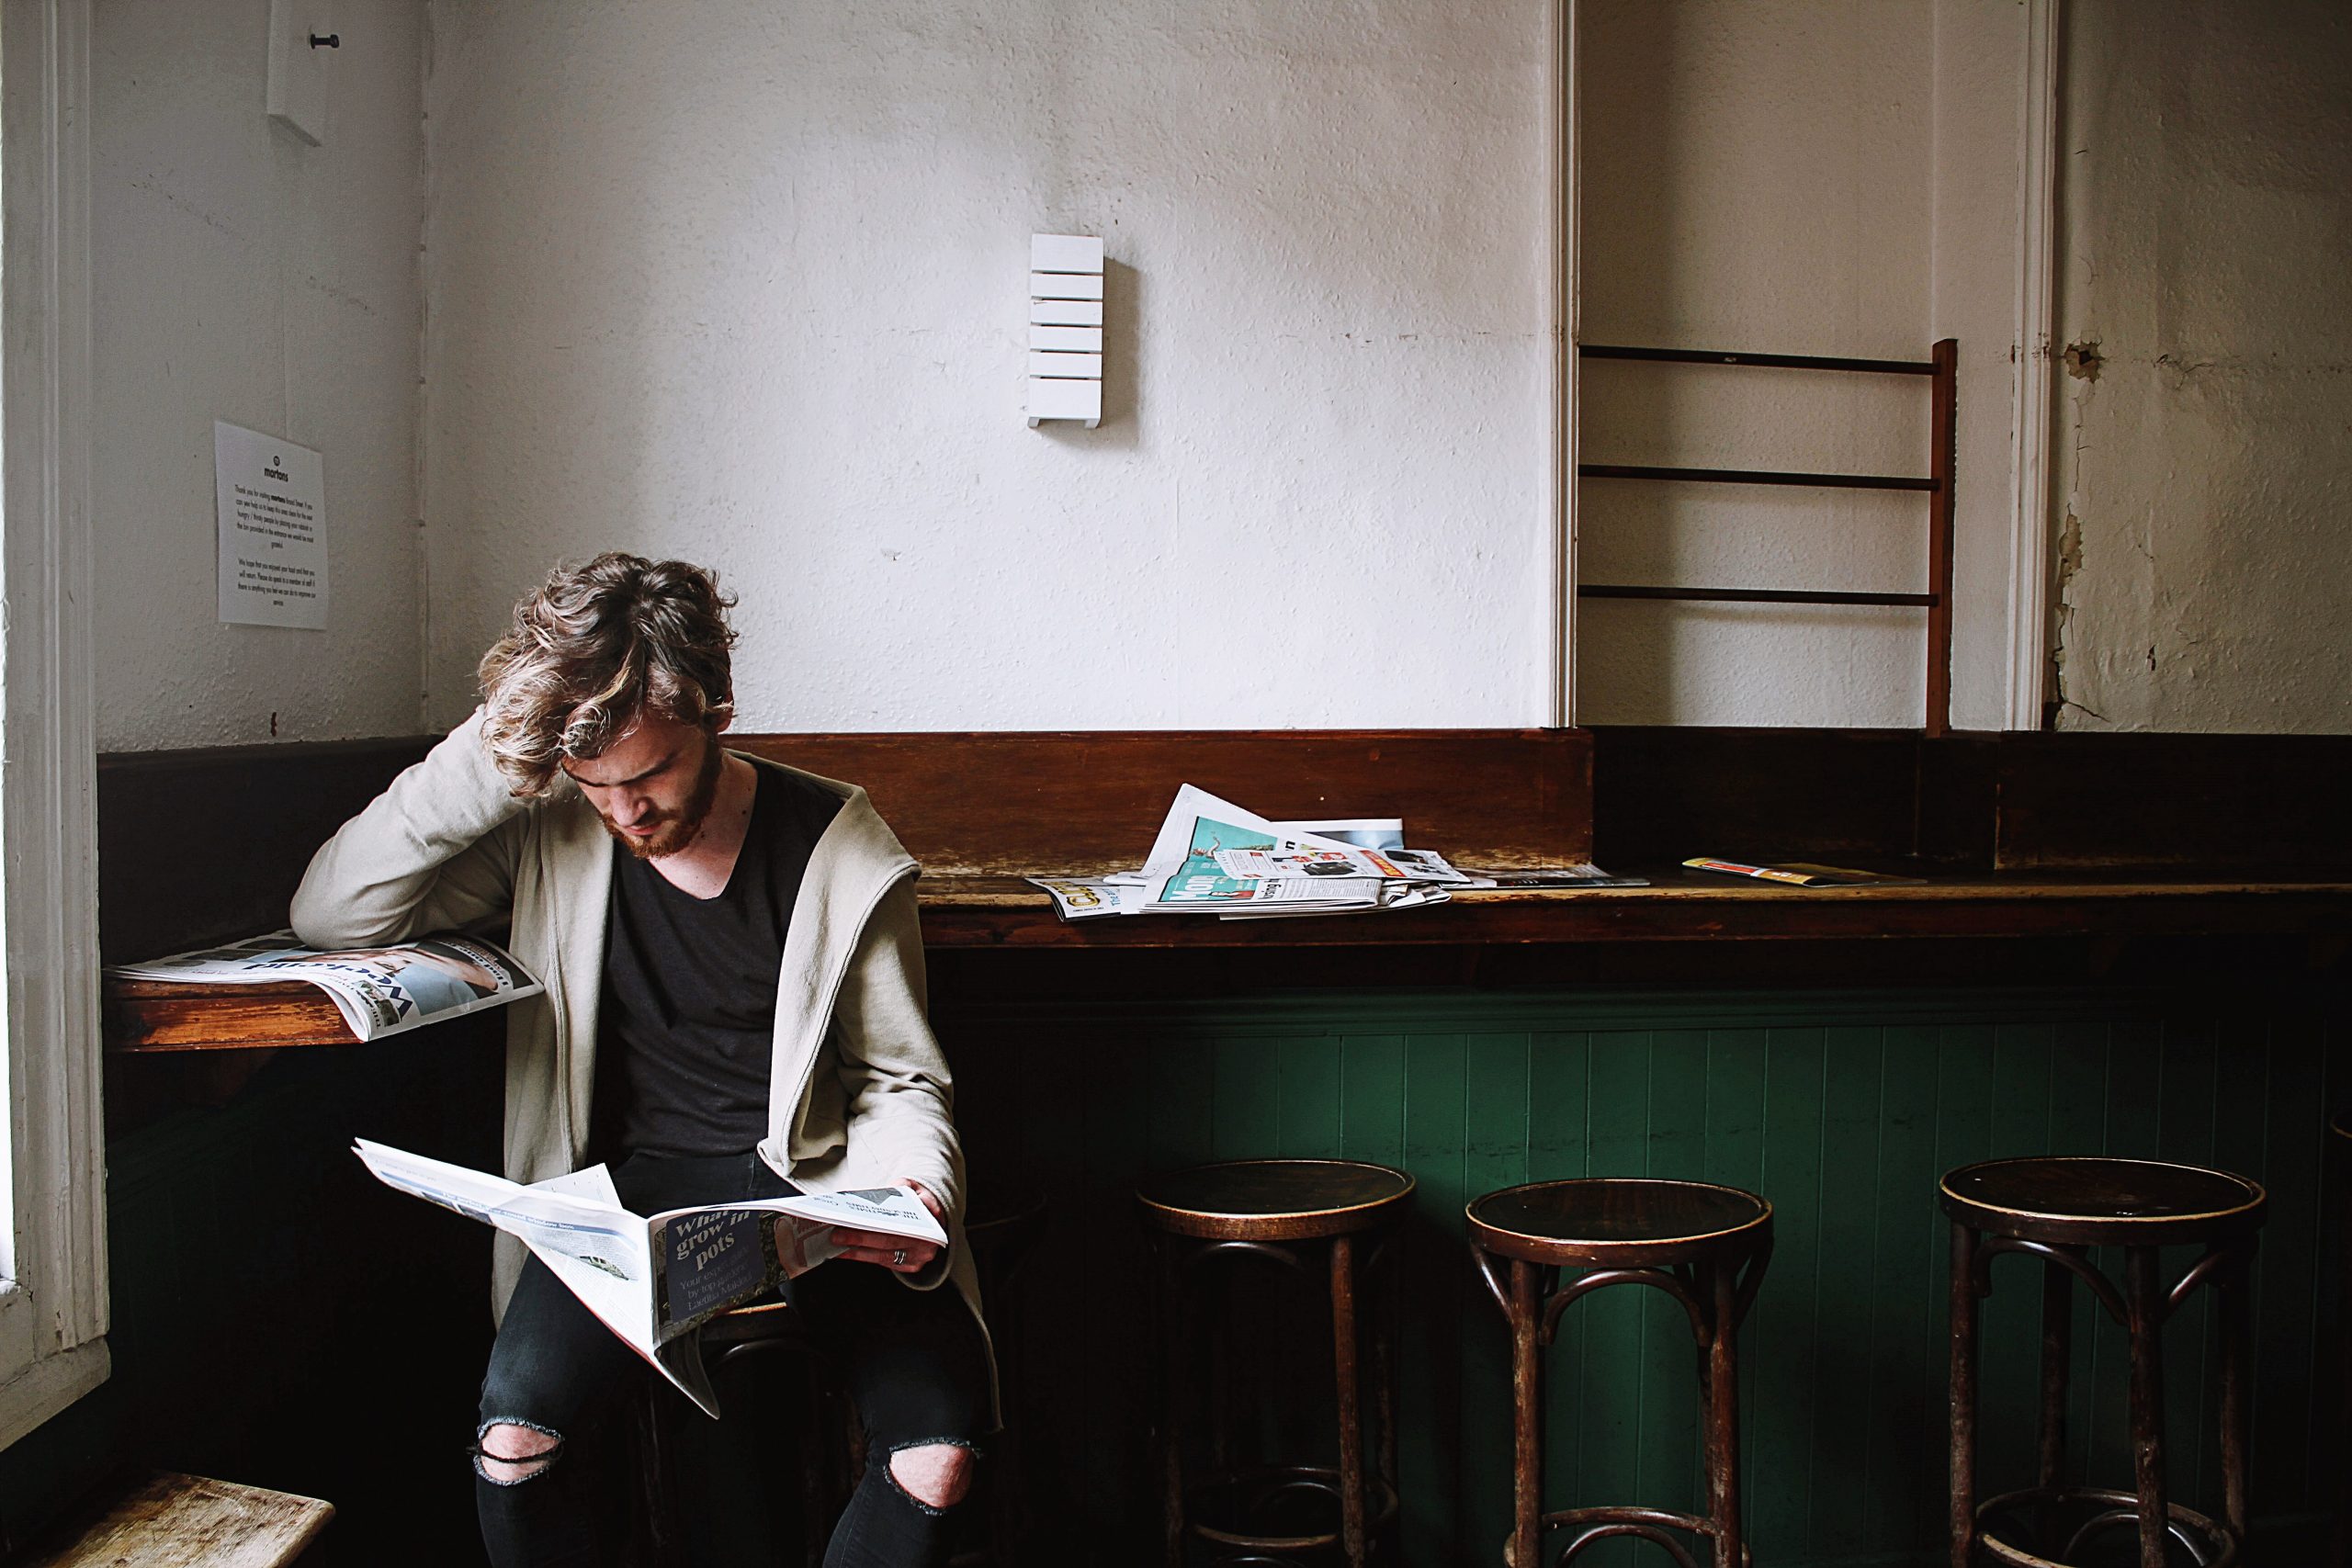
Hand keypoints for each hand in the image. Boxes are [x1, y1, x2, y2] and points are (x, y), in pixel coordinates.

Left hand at [830, 1179, 945, 1274]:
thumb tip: (875, 1195)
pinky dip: (862, 1257)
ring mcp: (920, 1257)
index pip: (903, 1221)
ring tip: (836, 1243)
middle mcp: (929, 1241)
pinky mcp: (910, 1267)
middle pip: (889, 1241)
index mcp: (932, 1216)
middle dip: (860, 1239)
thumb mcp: (913, 1186)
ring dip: (857, 1251)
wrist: (932, 1218)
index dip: (880, 1223)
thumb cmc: (918, 1201)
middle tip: (837, 1234)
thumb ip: (900, 1186)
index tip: (857, 1219)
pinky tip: (845, 1251)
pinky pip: (882, 1263)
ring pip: (884, 1256)